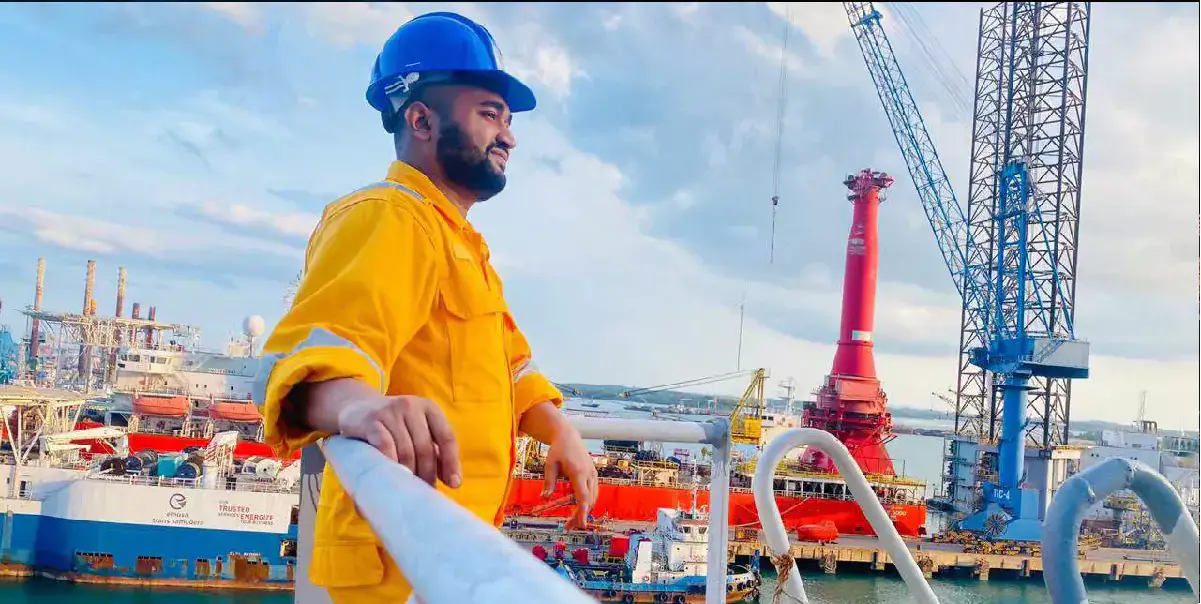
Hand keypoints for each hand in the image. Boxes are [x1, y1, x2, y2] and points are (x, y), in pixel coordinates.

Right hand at [336, 394, 461, 488]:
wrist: (354, 406)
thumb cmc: (391, 424)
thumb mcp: (414, 428)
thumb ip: (432, 448)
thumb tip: (451, 480)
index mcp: (429, 408)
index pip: (447, 437)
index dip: (452, 462)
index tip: (453, 484)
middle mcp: (412, 406)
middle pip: (426, 448)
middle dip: (427, 475)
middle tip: (423, 494)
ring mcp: (390, 412)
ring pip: (406, 451)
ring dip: (408, 475)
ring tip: (407, 491)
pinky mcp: (371, 421)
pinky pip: (385, 447)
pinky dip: (389, 466)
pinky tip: (389, 479)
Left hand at [541, 426, 597, 528]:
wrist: (568, 437)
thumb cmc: (558, 450)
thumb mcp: (550, 465)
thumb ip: (549, 482)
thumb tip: (544, 497)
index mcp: (579, 472)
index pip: (583, 497)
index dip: (582, 512)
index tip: (581, 525)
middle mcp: (589, 474)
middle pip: (589, 501)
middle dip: (580, 516)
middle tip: (568, 527)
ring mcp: (593, 474)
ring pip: (593, 498)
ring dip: (584, 510)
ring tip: (572, 521)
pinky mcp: (593, 474)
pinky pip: (594, 492)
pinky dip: (588, 502)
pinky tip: (578, 509)